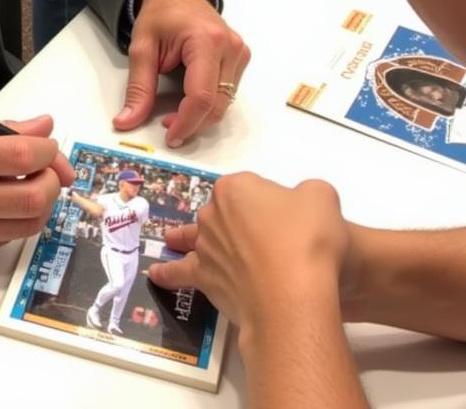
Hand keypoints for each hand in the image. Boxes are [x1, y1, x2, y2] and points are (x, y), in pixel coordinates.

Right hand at [0, 116, 74, 266]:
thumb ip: (4, 130)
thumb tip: (45, 128)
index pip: (25, 155)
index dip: (48, 151)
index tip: (48, 149)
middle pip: (36, 197)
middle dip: (53, 181)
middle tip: (48, 172)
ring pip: (29, 224)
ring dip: (39, 204)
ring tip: (29, 188)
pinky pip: (6, 239)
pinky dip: (12, 221)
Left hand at [113, 0, 249, 146]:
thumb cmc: (160, 14)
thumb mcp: (141, 48)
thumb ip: (137, 87)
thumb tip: (126, 121)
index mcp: (206, 41)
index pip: (202, 96)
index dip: (186, 122)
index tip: (169, 136)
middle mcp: (230, 47)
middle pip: (218, 104)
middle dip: (193, 123)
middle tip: (167, 126)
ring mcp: (240, 52)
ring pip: (226, 102)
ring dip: (201, 115)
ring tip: (175, 110)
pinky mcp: (241, 58)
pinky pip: (228, 92)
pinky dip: (209, 102)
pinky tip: (189, 97)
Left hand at [148, 174, 349, 333]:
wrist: (293, 292)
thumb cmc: (309, 240)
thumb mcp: (321, 198)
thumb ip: (308, 192)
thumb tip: (302, 202)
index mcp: (236, 186)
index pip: (250, 188)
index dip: (268, 203)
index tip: (286, 220)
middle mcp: (213, 212)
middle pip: (224, 213)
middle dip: (237, 222)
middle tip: (265, 240)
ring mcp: (205, 245)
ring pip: (196, 237)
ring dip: (187, 238)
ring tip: (174, 240)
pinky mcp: (203, 276)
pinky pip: (181, 272)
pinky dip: (168, 273)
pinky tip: (156, 275)